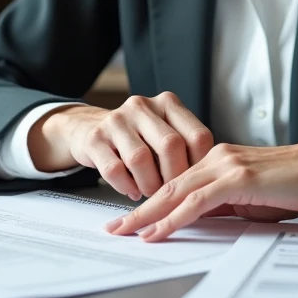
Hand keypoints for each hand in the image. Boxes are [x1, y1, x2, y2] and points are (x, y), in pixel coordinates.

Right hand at [30, 93, 213, 200]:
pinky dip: (126, 187)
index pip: (198, 136)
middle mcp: (143, 106)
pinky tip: (132, 190)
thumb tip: (209, 183)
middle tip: (172, 194)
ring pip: (140, 159)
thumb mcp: (165, 132)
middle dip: (174, 178)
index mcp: (168, 104)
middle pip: (170, 146)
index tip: (196, 182)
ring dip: (149, 185)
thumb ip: (186, 149)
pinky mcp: (94, 138)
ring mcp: (117, 120)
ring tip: (151, 193)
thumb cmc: (138, 138)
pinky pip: (114, 170)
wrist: (89, 128)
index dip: (200, 166)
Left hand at [104, 138, 297, 241]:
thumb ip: (226, 206)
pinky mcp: (239, 178)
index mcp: (220, 160)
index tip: (131, 220)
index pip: (177, 184)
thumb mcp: (255, 199)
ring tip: (125, 231)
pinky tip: (159, 229)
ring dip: (148, 214)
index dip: (151, 203)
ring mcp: (228, 165)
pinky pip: (198, 201)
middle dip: (138, 209)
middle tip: (114, 228)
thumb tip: (201, 223)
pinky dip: (174, 216)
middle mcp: (218, 157)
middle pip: (168, 186)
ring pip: (177, 192)